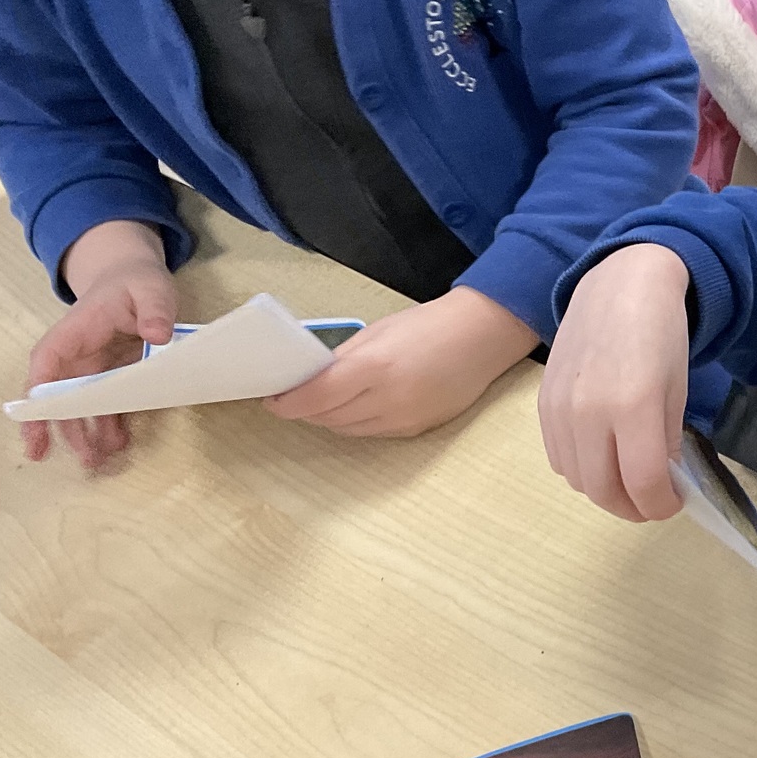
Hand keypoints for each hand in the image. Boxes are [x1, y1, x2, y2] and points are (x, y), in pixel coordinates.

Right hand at [23, 221, 177, 468]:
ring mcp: (92, 370)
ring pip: (80, 407)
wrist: (134, 279)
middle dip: (60, 428)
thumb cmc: (135, 282)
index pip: (45, 364)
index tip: (35, 420)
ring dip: (85, 434)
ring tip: (97, 462)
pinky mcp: (112, 378)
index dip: (38, 394)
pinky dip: (110, 426)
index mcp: (74, 332)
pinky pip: (106, 406)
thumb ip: (154, 308)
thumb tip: (158, 334)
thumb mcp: (150, 287)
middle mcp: (76, 356)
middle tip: (73, 457)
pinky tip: (119, 444)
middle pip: (58, 396)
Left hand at [265, 287, 538, 437]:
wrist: (484, 336)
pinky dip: (355, 423)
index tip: (272, 400)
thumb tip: (308, 380)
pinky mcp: (418, 430)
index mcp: (376, 367)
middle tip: (293, 397)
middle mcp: (389, 400)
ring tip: (322, 401)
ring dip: (328, 418)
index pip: (316, 397)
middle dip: (305, 410)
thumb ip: (342, 359)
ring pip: (347, 430)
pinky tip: (356, 406)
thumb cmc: (429, 324)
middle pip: (327, 418)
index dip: (287, 403)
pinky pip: (372, 433)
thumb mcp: (378, 332)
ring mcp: (405, 419)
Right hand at [538, 244, 693, 521]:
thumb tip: (660, 484)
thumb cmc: (660, 334)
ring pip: (577, 479)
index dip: (661, 505)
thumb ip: (666, 442)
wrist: (619, 285)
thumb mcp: (676, 390)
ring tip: (629, 480)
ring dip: (606, 491)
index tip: (674, 504)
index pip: (643, 483)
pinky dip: (582, 470)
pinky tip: (602, 456)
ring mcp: (561, 409)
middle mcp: (590, 412)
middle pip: (604, 490)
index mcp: (634, 405)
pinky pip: (558, 457)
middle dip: (632, 508)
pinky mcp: (543, 404)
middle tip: (651, 503)